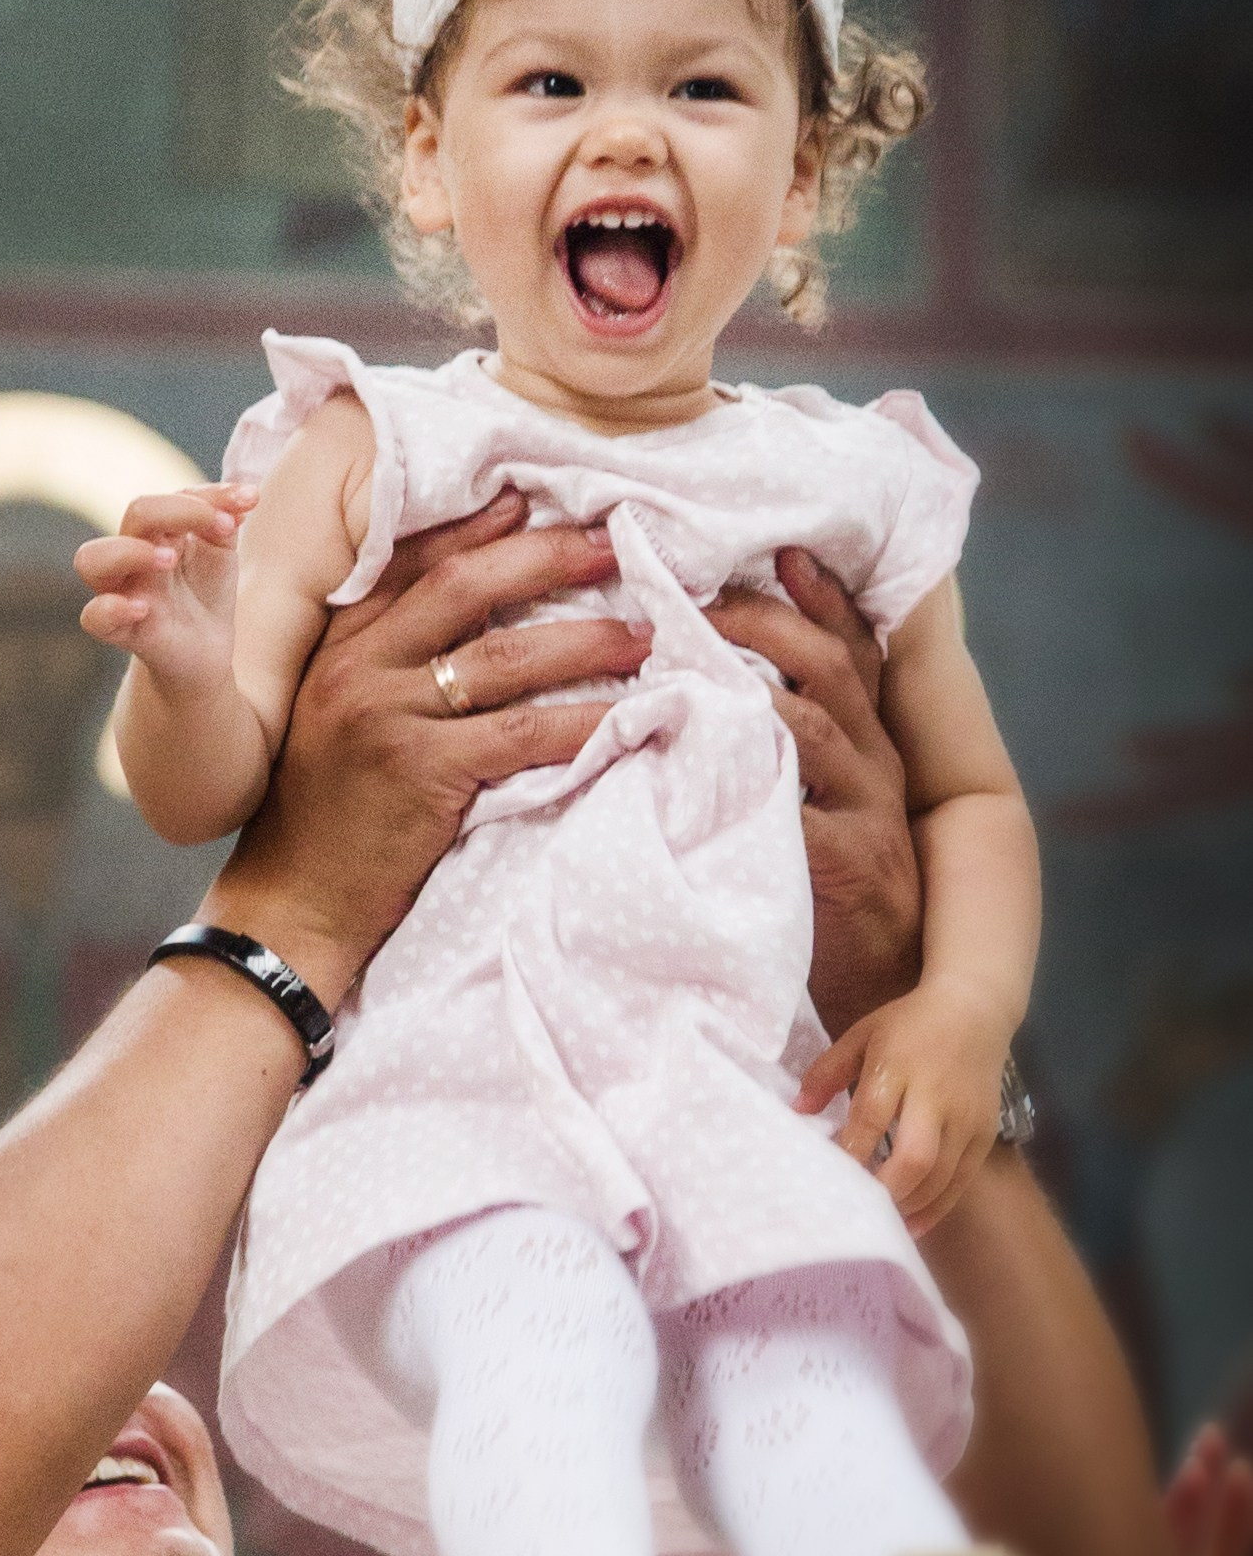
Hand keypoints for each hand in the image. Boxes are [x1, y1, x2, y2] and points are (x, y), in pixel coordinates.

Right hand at [76, 482, 256, 691]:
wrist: (206, 651)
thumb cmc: (205, 593)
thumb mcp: (221, 550)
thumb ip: (226, 519)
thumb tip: (245, 496)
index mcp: (155, 530)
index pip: (173, 494)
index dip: (208, 496)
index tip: (250, 502)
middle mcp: (132, 554)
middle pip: (136, 513)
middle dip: (178, 511)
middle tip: (221, 527)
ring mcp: (122, 591)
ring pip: (91, 559)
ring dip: (131, 552)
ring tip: (169, 559)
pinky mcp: (122, 630)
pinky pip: (93, 617)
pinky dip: (110, 609)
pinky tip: (143, 609)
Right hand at [204, 490, 651, 1002]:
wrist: (293, 902)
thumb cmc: (324, 818)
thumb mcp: (336, 723)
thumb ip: (382, 669)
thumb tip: (472, 629)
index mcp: (337, 649)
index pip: (411, 564)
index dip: (476, 529)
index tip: (533, 502)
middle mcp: (358, 670)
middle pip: (465, 588)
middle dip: (546, 558)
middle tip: (613, 546)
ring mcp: (388, 719)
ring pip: (506, 657)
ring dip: (585, 640)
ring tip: (643, 634)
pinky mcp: (423, 774)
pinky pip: (522, 734)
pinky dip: (583, 722)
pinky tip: (628, 718)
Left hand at [709, 548, 922, 1039]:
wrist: (884, 1007)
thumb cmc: (828, 904)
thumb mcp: (819, 815)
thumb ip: (787, 757)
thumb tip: (710, 692)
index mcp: (873, 748)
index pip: (855, 650)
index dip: (820, 597)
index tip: (778, 548)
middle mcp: (878, 770)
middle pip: (827, 669)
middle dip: (756, 623)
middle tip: (684, 598)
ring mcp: (863, 818)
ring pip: (805, 726)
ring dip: (735, 687)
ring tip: (669, 662)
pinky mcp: (838, 870)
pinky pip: (783, 809)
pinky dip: (733, 778)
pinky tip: (679, 757)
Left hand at [795, 976, 1005, 1233]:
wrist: (976, 1009)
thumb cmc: (909, 1024)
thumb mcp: (861, 1035)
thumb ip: (826, 1073)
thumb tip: (797, 1112)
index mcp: (898, 1067)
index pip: (871, 1118)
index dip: (850, 1153)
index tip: (826, 1177)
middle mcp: (936, 1096)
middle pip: (914, 1157)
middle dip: (883, 1190)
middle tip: (854, 1211)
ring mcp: (966, 1118)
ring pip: (940, 1176)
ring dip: (907, 1205)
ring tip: (878, 1223)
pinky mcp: (986, 1132)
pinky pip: (962, 1180)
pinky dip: (936, 1207)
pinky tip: (911, 1223)